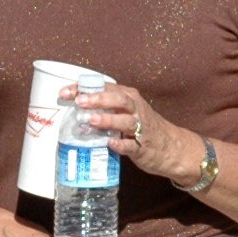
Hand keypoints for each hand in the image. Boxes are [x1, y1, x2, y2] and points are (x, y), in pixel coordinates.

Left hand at [65, 83, 197, 184]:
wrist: (172, 148)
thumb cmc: (143, 127)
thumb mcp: (127, 111)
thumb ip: (106, 108)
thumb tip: (75, 109)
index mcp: (129, 98)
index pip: (105, 88)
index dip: (84, 89)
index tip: (65, 93)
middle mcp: (136, 110)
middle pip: (119, 99)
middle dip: (99, 99)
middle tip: (80, 101)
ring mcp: (141, 128)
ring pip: (126, 121)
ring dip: (108, 120)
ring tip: (91, 120)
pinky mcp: (143, 147)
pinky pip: (131, 145)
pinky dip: (121, 143)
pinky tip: (110, 143)